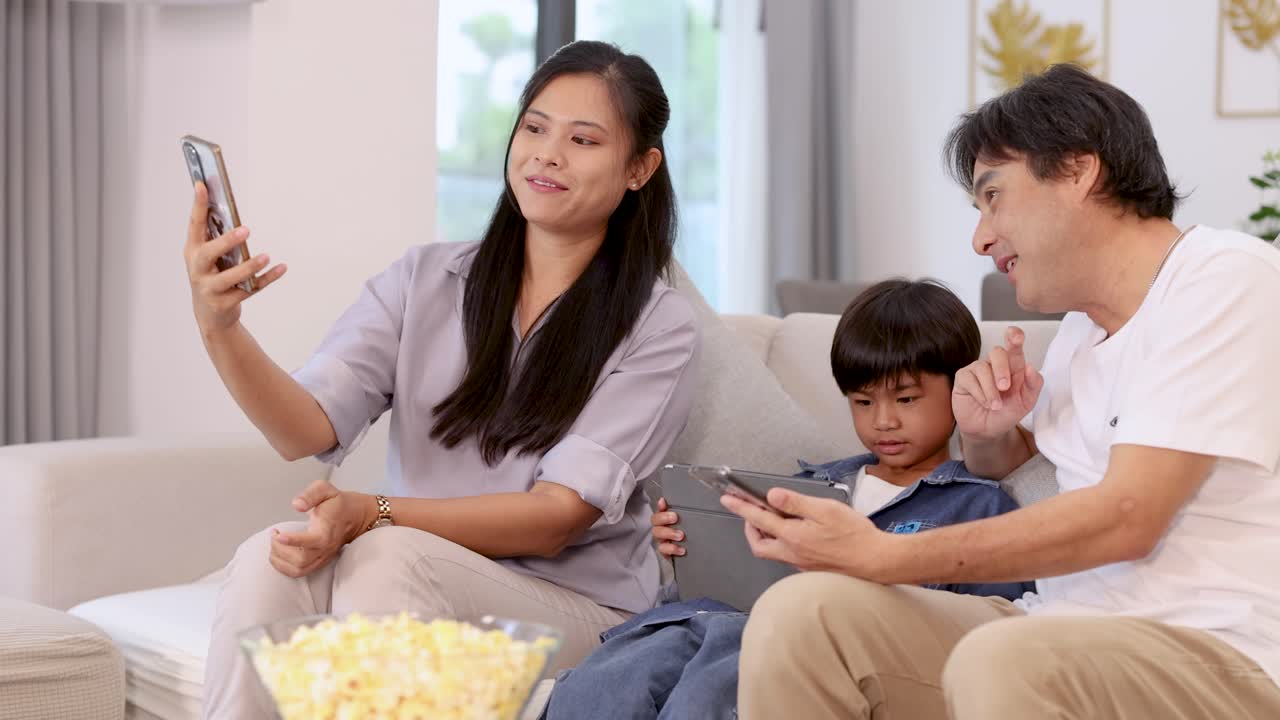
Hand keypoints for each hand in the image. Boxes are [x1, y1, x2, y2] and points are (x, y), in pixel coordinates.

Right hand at [184, 182, 286, 336]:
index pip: (194, 224)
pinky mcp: (225, 303)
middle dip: (227, 241)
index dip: (197, 205)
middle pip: (209, 253)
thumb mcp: (208, 257)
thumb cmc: (211, 276)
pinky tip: (281, 267)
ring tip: (266, 256)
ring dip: (249, 267)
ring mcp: (210, 288)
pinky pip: (250, 289)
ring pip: (230, 277)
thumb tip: (236, 216)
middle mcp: (197, 268)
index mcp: (193, 250)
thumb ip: (217, 238)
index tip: (202, 185)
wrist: (210, 315)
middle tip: (246, 230)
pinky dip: (267, 279)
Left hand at [268, 480, 371, 578]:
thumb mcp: (325, 489)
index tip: (278, 534)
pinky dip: (283, 567)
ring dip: (279, 559)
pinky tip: (277, 554)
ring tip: (274, 543)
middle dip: (280, 549)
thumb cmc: (336, 503)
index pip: (312, 540)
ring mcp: (322, 557)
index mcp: (327, 530)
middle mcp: (326, 548)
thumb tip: (297, 505)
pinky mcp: (318, 563)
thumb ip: (310, 494)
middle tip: (274, 534)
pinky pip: (298, 573)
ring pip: (298, 569)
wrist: (352, 517)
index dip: (293, 540)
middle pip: (301, 559)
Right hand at [650, 497, 684, 557]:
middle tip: (675, 518)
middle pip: (655, 521)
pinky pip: (663, 550)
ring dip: (668, 533)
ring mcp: (661, 540)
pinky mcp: (664, 551)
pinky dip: (672, 549)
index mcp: (666, 519)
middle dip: (664, 518)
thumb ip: (686, 512)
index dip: (659, 506)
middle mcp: (661, 528)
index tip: (663, 501)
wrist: (692, 554)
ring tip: (680, 535)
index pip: (660, 508)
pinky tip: (681, 549)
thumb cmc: (688, 533)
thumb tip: (676, 502)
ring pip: (657, 535)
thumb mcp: (688, 521)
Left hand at [720, 489, 882, 575]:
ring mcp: (800, 564)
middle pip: (759, 544)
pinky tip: (795, 534)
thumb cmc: (855, 536)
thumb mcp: (825, 509)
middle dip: (749, 528)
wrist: (876, 562)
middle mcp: (792, 553)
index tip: (727, 498)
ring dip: (766, 536)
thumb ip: (795, 503)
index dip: (740, 507)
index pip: (758, 519)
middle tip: (752, 513)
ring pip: (773, 551)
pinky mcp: (810, 569)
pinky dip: (782, 543)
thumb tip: (772, 496)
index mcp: (793, 536)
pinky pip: (787, 556)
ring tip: (774, 520)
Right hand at [952, 326, 1043, 439]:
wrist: (988, 431)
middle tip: (1005, 387)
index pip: (1014, 347)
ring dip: (990, 389)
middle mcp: (995, 364)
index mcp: (1013, 366)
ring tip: (995, 406)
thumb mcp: (1026, 402)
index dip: (1014, 337)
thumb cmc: (1007, 413)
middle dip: (1002, 369)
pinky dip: (979, 393)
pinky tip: (984, 403)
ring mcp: (978, 369)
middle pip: (997, 352)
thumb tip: (1031, 367)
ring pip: (983, 367)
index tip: (1015, 335)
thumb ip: (1033, 385)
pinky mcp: (963, 378)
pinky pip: (970, 378)